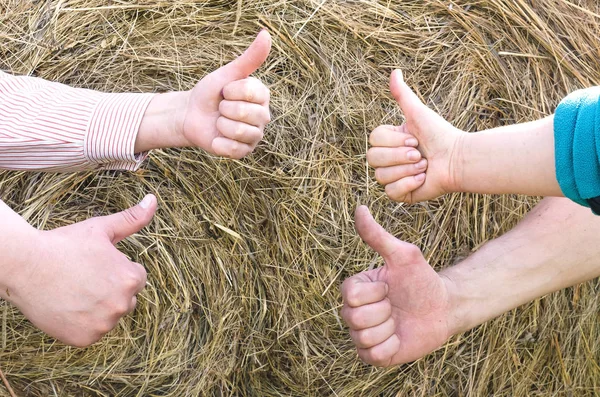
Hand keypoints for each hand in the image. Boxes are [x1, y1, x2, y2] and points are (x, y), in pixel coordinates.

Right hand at [5, 195, 156, 347]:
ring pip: (109, 316)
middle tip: (82, 277)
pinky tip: (67, 306)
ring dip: (97, 307)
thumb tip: (153, 200)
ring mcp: (103, 325)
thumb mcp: (102, 228)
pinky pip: (92, 332)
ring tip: (74, 291)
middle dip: (110, 289)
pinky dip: (82, 323)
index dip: (114, 269)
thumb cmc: (64, 245)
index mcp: (131, 279)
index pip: (136, 278)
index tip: (94, 264)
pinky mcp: (85, 339)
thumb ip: (132, 219)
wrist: (24, 266)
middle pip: (125, 299)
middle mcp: (122, 305)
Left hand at [178, 30, 271, 157]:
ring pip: (240, 132)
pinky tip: (216, 138)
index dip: (230, 91)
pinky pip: (234, 149)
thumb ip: (249, 58)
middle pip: (246, 114)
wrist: (191, 116)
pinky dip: (219, 144)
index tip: (225, 91)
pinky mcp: (244, 152)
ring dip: (221, 126)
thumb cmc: (210, 93)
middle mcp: (263, 116)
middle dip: (224, 109)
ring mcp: (255, 136)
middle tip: (220, 108)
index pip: (250, 92)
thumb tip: (266, 34)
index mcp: (262, 96)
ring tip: (219, 122)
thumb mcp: (227, 74)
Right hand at [341, 206, 452, 365]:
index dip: (376, 292)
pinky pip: (373, 355)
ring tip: (399, 320)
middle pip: (355, 318)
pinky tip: (400, 337)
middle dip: (384, 312)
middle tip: (396, 306)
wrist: (442, 307)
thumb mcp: (402, 255)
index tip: (390, 287)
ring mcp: (362, 335)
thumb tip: (360, 207)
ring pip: (364, 337)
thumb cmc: (422, 279)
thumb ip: (377, 235)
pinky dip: (391, 347)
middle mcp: (354, 312)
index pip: (351, 295)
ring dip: (389, 329)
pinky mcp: (374, 355)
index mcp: (356, 289)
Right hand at [367, 69, 464, 202]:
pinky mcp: (401, 194)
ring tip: (425, 166)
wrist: (459, 159)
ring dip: (407, 170)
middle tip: (421, 154)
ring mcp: (393, 177)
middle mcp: (388, 159)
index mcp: (388, 141)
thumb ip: (403, 95)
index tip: (414, 139)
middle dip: (400, 157)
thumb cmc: (440, 135)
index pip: (373, 140)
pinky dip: (409, 184)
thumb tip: (394, 71)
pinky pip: (391, 192)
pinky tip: (424, 179)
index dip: (393, 142)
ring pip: (381, 177)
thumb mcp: (418, 113)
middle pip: (372, 159)